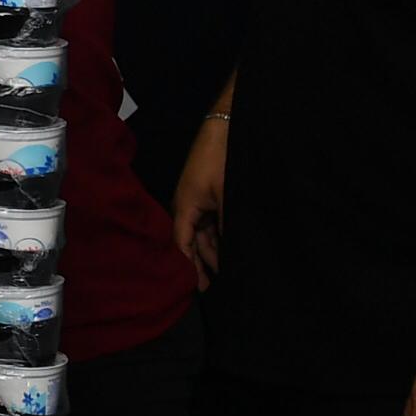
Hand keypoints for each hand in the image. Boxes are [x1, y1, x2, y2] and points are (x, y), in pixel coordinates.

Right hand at [172, 110, 228, 284]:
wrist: (227, 125)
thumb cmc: (222, 157)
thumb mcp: (228, 196)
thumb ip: (228, 226)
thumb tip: (233, 253)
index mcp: (185, 206)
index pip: (182, 246)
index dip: (190, 269)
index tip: (200, 290)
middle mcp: (187, 206)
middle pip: (193, 243)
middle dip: (204, 265)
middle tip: (216, 288)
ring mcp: (198, 200)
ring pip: (204, 234)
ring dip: (214, 252)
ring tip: (229, 272)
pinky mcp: (208, 195)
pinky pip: (211, 222)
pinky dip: (220, 236)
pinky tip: (232, 247)